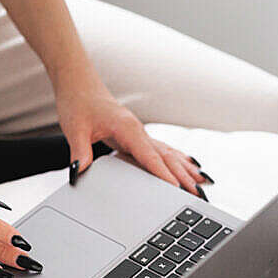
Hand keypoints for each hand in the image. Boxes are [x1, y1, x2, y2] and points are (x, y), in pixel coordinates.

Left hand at [55, 71, 207, 194]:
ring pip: (167, 152)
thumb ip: (79, 152)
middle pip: (166, 155)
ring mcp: (139, 132)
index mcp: (127, 127)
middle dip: (183, 175)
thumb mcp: (74, 129)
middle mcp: (137, 129)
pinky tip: (188, 165)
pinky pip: (161, 149)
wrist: (79, 84)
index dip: (163, 173)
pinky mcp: (136, 134)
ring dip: (185, 168)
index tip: (176, 188)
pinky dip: (177, 159)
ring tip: (202, 183)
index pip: (149, 155)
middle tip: (198, 193)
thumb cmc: (78, 102)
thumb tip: (78, 172)